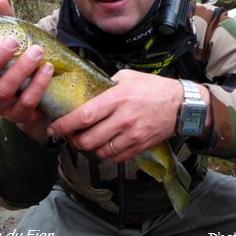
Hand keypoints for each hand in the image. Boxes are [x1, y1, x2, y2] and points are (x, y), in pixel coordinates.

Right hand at [0, 0, 52, 143]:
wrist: (40, 92)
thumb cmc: (16, 61)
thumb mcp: (8, 41)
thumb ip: (2, 22)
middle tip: (12, 42)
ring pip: (2, 91)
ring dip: (20, 69)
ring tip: (37, 51)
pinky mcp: (19, 114)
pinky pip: (26, 103)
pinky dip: (38, 85)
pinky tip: (47, 69)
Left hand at [47, 70, 184, 161]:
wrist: (181, 105)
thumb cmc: (153, 88)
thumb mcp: (127, 77)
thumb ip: (106, 84)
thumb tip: (87, 89)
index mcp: (117, 99)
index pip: (84, 116)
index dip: (65, 124)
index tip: (54, 128)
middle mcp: (123, 119)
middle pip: (88, 140)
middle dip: (74, 141)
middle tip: (70, 135)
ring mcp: (132, 136)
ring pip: (100, 152)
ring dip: (89, 148)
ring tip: (88, 139)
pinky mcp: (139, 147)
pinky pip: (116, 158)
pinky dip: (107, 154)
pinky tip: (106, 144)